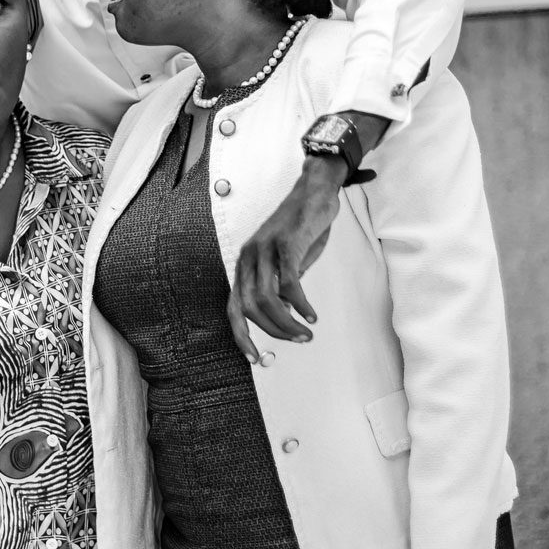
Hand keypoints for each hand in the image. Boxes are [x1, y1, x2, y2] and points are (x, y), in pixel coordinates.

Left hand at [227, 154, 344, 358]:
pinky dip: (301, 304)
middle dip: (274, 331)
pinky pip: (290, 284)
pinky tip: (311, 314)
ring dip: (288, 323)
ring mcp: (266, 249)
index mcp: (245, 264)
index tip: (254, 358)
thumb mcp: (284, 260)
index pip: (234, 308)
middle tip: (297, 340)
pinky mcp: (287, 244)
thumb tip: (282, 313)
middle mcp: (249, 257)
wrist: (314, 191)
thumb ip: (279, 284)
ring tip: (306, 332)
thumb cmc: (301, 227)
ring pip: (268, 300)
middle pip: (251, 308)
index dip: (241, 336)